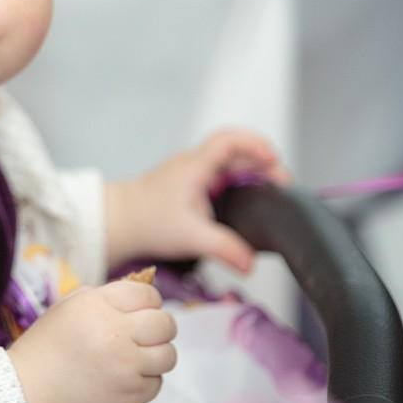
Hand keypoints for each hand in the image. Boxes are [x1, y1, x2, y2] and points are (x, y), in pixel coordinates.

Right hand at [6, 279, 176, 402]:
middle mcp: (115, 334)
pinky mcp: (131, 396)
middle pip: (165, 324)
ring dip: (157, 354)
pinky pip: (156, 383)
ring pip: (168, 355)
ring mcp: (126, 367)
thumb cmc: (47, 347)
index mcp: (98, 306)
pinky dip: (146, 380)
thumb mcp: (67, 307)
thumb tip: (140, 293)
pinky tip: (126, 378)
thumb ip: (103, 297)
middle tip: (146, 333)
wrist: (30, 392)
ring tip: (139, 356)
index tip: (141, 310)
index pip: (148, 295)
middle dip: (159, 326)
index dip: (148, 301)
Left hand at [105, 129, 289, 272]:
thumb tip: (250, 263)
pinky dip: (242, 186)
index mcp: (195, 166)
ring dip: (254, 175)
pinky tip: (250, 206)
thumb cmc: (146, 221)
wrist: (119, 222)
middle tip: (282, 187)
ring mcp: (195, 174)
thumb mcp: (189, 236)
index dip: (256, 144)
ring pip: (232, 165)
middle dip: (264, 165)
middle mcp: (196, 164)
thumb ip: (222, 248)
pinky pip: (224, 178)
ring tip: (273, 195)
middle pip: (238, 152)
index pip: (229, 140)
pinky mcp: (194, 187)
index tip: (274, 161)